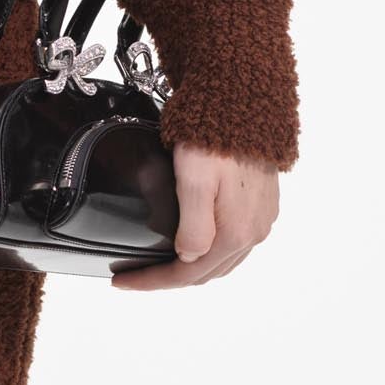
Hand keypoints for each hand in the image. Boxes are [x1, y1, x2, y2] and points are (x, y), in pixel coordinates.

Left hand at [111, 143, 279, 291]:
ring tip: (159, 264)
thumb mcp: (195, 180)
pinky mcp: (264, 205)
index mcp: (236, 233)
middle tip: (135, 274)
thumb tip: (188, 257)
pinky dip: (211, 252)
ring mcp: (261, 219)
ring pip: (221, 260)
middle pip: (205, 272)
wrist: (245, 103)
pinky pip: (235, 243)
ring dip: (191, 267)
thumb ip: (193, 226)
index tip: (120, 281)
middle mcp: (254, 232)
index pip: (186, 274)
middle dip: (168, 277)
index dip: (151, 281)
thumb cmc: (214, 138)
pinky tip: (194, 243)